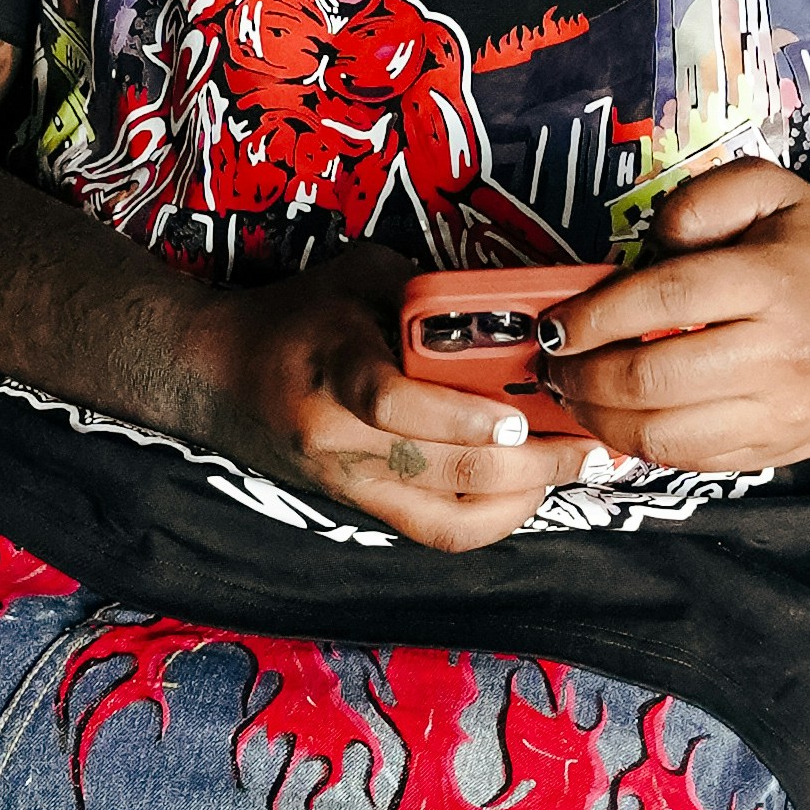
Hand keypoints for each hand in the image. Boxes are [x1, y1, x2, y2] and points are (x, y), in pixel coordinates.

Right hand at [176, 273, 569, 555]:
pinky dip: (496, 516)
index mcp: (332, 371)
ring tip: (575, 465)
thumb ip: (427, 293)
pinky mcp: (364, 508)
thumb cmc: (297, 317)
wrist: (217, 376)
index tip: (520, 414)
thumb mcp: (357, 276)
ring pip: (450, 518)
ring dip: (525, 497)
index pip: (393, 404)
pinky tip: (531, 488)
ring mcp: (353, 484)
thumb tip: (516, 307)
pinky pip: (441, 532)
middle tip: (592, 442)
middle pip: (446, 473)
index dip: (462, 418)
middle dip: (533, 464)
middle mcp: (340, 441)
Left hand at [543, 162, 809, 473]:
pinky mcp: (773, 449)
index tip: (556, 325)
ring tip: (576, 396)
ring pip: (664, 434)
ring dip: (600, 420)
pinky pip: (689, 459)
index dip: (595, 317)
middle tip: (555, 366)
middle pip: (653, 378)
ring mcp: (777, 412)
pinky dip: (640, 444)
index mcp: (773, 282)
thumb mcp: (775, 191)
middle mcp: (778, 354)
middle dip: (583, 377)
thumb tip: (650, 244)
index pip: (664, 300)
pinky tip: (619, 420)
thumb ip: (704, 199)